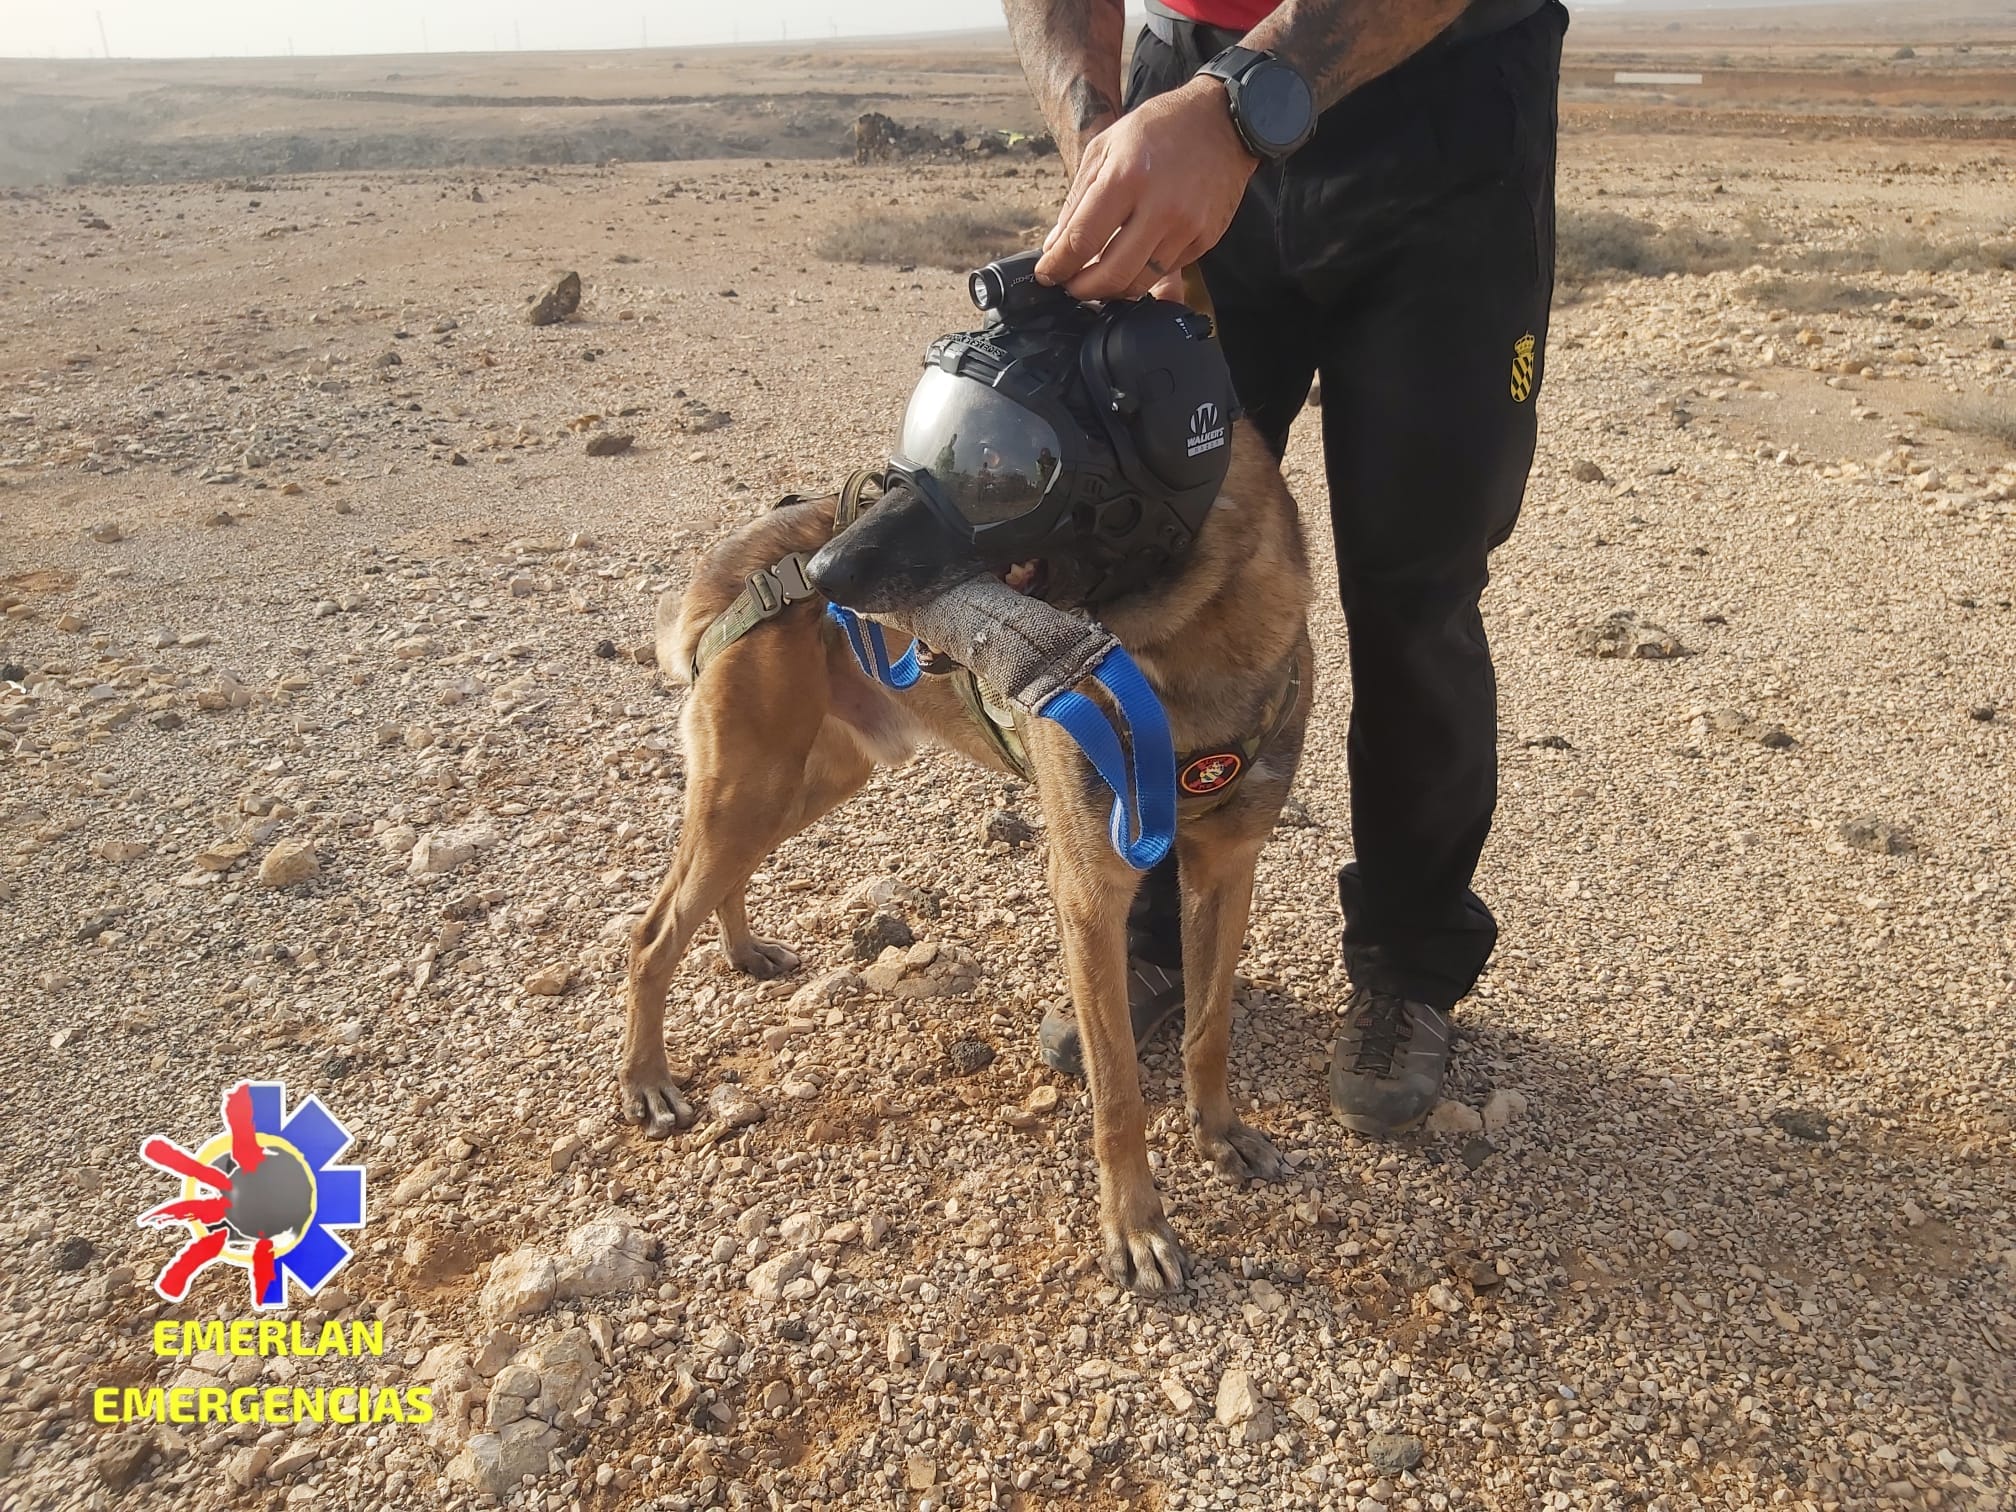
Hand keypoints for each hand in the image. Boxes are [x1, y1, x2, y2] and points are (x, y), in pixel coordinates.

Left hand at [1036, 75, 1256, 302]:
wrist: (1223, 121)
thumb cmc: (1159, 128)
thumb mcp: (1105, 147)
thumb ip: (1078, 199)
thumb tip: (1056, 245)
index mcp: (1127, 178)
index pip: (1082, 240)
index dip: (1057, 265)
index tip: (1046, 274)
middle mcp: (1159, 207)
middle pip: (1111, 274)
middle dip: (1081, 289)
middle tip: (1068, 286)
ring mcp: (1187, 227)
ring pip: (1140, 281)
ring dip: (1111, 290)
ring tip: (1095, 280)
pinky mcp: (1206, 239)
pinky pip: (1166, 271)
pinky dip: (1143, 274)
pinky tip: (1131, 261)